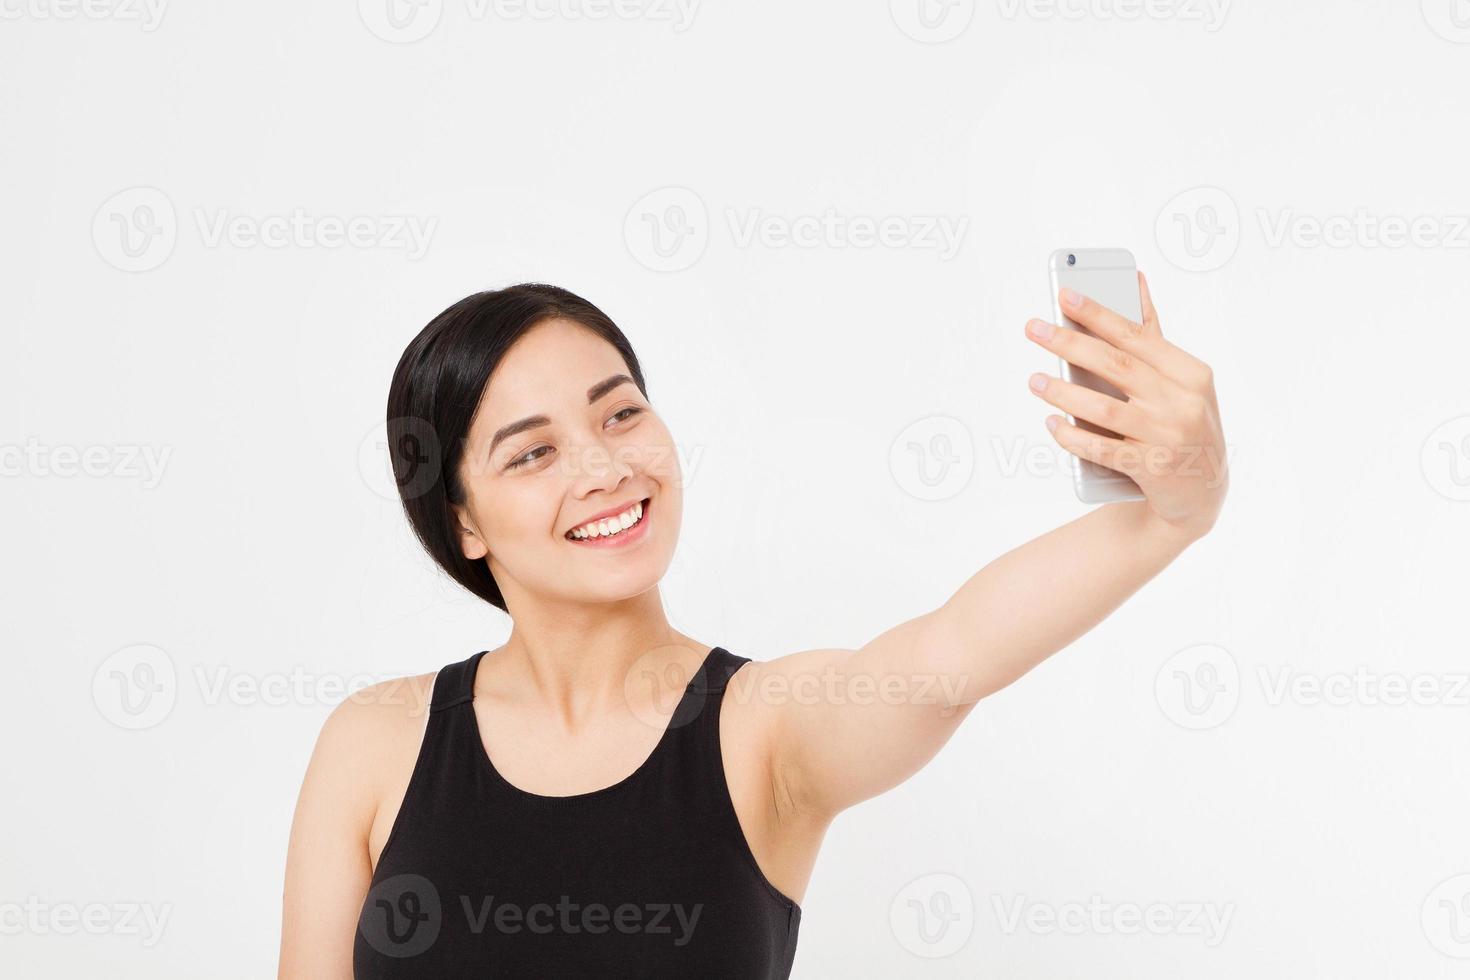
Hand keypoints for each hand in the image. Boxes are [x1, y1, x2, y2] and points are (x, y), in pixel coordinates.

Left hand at [1024, 271, 1227, 539]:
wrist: (1201, 494)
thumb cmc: (1181, 424)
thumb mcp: (1181, 381)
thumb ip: (1153, 336)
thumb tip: (1136, 280)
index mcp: (1191, 373)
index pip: (1137, 336)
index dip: (1099, 313)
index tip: (1064, 295)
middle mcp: (1183, 403)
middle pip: (1117, 366)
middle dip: (1070, 343)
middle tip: (1034, 329)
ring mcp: (1168, 438)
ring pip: (1104, 409)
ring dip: (1063, 393)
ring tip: (1035, 380)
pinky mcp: (1151, 469)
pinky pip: (1102, 450)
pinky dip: (1073, 436)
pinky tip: (1052, 423)